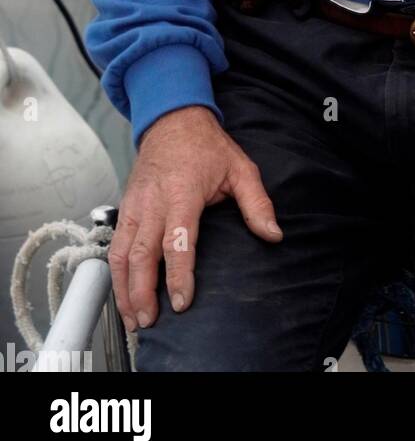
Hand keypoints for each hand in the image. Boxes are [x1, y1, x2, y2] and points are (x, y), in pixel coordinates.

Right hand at [108, 105, 281, 331]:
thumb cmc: (207, 146)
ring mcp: (135, 205)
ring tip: (133, 316)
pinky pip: (115, 244)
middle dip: (142, 291)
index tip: (182, 301)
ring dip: (124, 288)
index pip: (178, 240)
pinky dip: (115, 272)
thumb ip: (257, 203)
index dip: (179, 274)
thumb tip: (273, 234)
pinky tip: (123, 292)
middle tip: (150, 320)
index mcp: (183, 192)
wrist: (173, 120)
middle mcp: (153, 201)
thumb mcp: (241, 167)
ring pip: (121, 253)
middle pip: (141, 254)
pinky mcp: (125, 208)